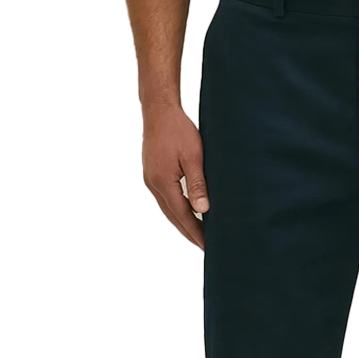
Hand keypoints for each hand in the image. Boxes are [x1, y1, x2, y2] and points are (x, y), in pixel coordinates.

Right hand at [140, 105, 209, 250]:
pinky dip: (175, 210)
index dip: (196, 232)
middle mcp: (153, 184)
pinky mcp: (151, 174)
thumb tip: (203, 209)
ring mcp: (150, 180)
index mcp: (163, 182)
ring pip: (167, 209)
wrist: (158, 110)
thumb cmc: (178, 129)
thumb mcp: (193, 156)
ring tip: (197, 235)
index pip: (183, 216)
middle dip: (189, 233)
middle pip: (173, 217)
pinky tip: (184, 213)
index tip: (208, 245)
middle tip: (205, 247)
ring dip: (182, 223)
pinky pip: (164, 199)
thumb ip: (197, 184)